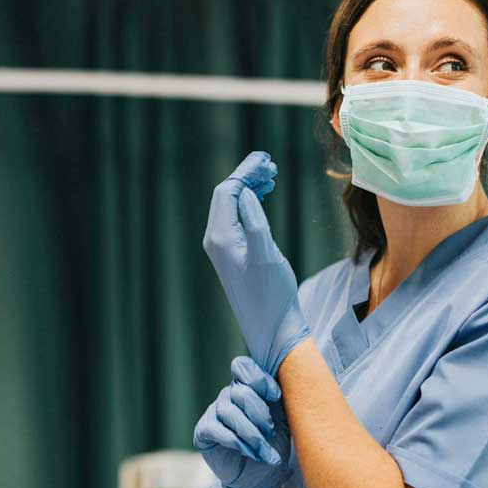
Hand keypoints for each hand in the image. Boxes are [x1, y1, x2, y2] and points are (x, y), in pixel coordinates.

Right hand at [193, 356, 291, 487]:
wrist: (263, 476)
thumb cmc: (274, 443)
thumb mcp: (282, 417)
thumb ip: (279, 396)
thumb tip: (286, 377)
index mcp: (247, 386)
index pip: (243, 367)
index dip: (259, 379)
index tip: (276, 397)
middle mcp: (228, 395)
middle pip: (240, 392)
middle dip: (259, 414)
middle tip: (270, 432)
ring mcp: (214, 412)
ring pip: (229, 412)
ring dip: (251, 433)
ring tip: (264, 450)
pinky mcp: (203, 432)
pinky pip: (216, 429)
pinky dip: (236, 442)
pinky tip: (250, 452)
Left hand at [202, 151, 310, 376]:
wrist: (271, 327)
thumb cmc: (272, 294)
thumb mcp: (266, 255)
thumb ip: (254, 221)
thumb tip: (245, 193)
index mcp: (220, 237)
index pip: (227, 191)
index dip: (245, 171)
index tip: (266, 160)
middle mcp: (216, 240)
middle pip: (226, 195)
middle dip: (247, 176)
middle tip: (271, 165)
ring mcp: (222, 248)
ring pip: (231, 205)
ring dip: (249, 188)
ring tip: (272, 178)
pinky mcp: (232, 255)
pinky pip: (236, 219)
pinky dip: (249, 203)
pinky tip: (264, 198)